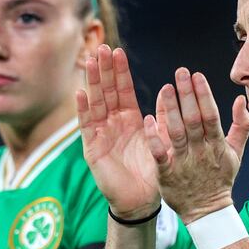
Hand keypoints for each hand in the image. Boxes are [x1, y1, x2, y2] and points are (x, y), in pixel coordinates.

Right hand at [76, 44, 160, 219]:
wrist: (141, 200)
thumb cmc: (151, 172)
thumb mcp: (159, 140)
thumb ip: (161, 118)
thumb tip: (168, 92)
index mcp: (129, 119)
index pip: (123, 90)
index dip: (120, 71)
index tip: (118, 51)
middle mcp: (112, 123)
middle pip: (107, 91)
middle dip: (104, 70)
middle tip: (101, 47)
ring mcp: (100, 134)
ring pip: (95, 103)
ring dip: (92, 82)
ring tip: (89, 61)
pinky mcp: (92, 149)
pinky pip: (86, 126)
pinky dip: (83, 109)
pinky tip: (80, 93)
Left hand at [145, 69, 248, 223]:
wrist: (207, 211)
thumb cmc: (220, 178)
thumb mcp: (236, 153)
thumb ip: (241, 126)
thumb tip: (241, 100)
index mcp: (216, 145)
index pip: (210, 115)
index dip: (204, 94)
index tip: (196, 75)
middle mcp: (200, 152)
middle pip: (193, 120)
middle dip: (187, 95)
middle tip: (180, 72)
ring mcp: (183, 163)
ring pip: (177, 133)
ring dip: (170, 110)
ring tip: (165, 88)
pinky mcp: (167, 174)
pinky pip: (160, 154)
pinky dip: (154, 137)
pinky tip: (148, 118)